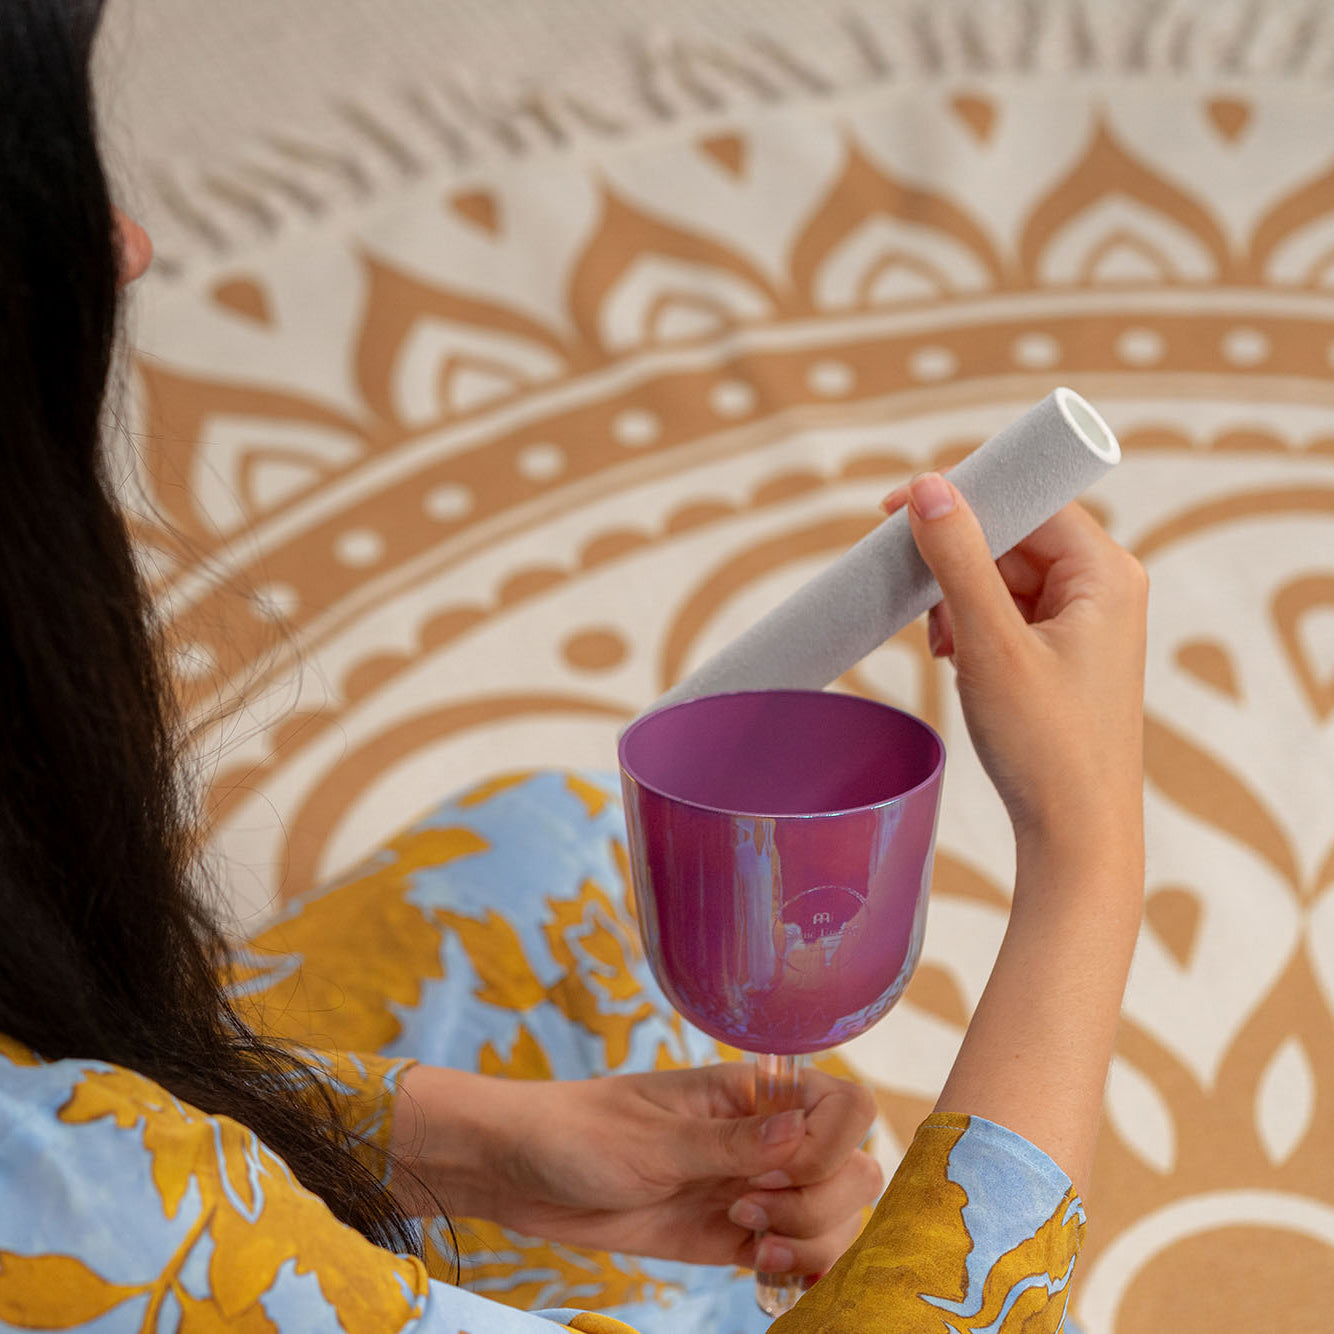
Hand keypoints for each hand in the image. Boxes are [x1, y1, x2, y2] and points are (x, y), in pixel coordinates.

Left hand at [393, 1062, 880, 1276]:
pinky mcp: (735, 1238)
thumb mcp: (650, 1138)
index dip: (835, 1144)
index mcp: (752, 1090)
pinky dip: (803, 1274)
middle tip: (748, 1213)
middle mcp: (765, 1137)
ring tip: (750, 1248)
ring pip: (836, 1219)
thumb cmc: (578, 1133)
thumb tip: (801, 1131)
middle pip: (854, 1169)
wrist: (523, 1174)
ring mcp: (755, 1190)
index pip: (845, 1104)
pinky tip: (766, 1278)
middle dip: (820, 1204)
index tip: (780, 1171)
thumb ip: (729, 1143)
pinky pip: (800, 1258)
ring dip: (812, 1243)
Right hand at [882, 473, 1147, 851]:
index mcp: (1107, 574)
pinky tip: (953, 655)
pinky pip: (1007, 611)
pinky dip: (971, 624)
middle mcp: (1104, 589)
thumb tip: (929, 487)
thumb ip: (958, 559)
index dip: (966, 495)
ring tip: (943, 644)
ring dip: (959, 597)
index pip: (1032, 498)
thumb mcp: (990, 643)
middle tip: (915, 589)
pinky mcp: (1064, 653)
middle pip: (1015, 535)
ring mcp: (1086, 623)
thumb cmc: (1047, 744)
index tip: (901, 507)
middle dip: (957, 560)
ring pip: (1004, 575)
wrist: (1075, 834)